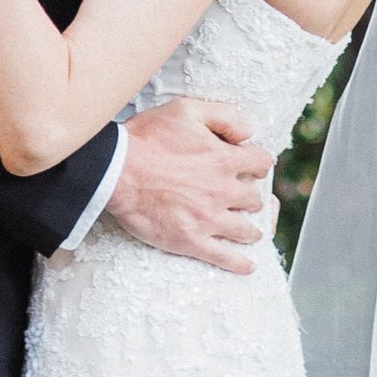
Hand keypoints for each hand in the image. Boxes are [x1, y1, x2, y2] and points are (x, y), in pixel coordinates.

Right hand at [106, 96, 274, 274]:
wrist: (115, 171)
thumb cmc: (146, 138)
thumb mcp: (186, 110)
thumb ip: (224, 115)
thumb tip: (249, 131)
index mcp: (223, 159)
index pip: (261, 162)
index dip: (258, 163)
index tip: (253, 167)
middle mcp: (222, 191)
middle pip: (255, 200)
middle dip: (251, 198)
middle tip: (244, 200)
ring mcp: (208, 218)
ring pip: (246, 230)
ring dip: (250, 230)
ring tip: (248, 231)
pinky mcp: (191, 240)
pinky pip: (224, 257)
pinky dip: (239, 263)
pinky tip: (247, 266)